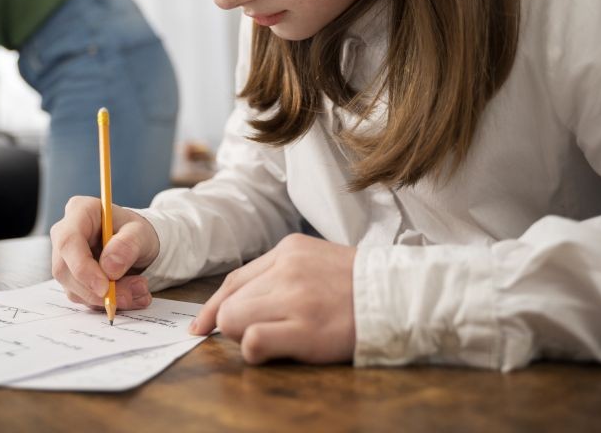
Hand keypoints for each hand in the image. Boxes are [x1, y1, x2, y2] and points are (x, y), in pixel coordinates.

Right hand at [50, 196, 160, 311]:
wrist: (137, 244)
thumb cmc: (135, 232)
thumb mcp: (141, 232)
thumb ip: (128, 245)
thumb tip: (110, 268)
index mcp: (80, 211)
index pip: (68, 241)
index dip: (82, 268)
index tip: (104, 288)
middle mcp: (65, 234)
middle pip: (65, 269)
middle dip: (97, 290)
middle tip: (129, 295)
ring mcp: (66, 258)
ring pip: (74, 288)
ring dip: (106, 298)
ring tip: (138, 290)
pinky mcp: (72, 278)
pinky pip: (83, 297)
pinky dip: (107, 302)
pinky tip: (130, 295)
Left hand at [190, 234, 357, 364]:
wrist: (398, 296)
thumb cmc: (355, 285)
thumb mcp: (314, 260)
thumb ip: (279, 274)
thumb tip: (238, 300)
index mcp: (287, 250)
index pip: (234, 280)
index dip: (213, 307)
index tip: (202, 325)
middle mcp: (287, 269)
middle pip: (230, 303)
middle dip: (234, 324)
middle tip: (260, 334)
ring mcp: (295, 298)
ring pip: (234, 320)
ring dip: (245, 337)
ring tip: (275, 340)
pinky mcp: (305, 329)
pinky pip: (253, 341)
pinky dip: (254, 351)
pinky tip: (275, 351)